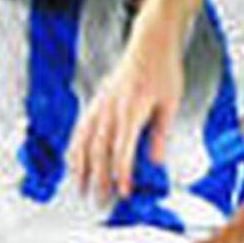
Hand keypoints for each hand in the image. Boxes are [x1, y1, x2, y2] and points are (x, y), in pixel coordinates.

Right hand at [69, 6, 183, 201]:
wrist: (150, 42)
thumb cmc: (163, 69)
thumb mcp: (170, 103)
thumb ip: (160, 134)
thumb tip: (156, 162)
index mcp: (132, 108)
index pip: (122, 149)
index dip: (121, 173)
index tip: (123, 192)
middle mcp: (111, 107)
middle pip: (99, 150)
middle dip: (99, 178)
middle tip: (101, 201)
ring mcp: (100, 103)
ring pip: (83, 140)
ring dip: (81, 167)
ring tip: (81, 188)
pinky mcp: (96, 101)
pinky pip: (79, 128)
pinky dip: (74, 148)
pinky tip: (73, 162)